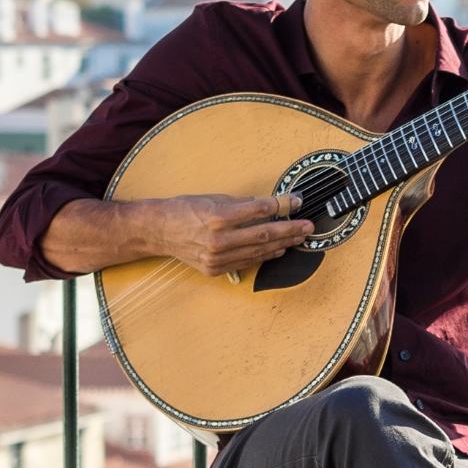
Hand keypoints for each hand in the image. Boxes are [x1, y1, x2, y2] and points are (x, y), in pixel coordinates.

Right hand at [148, 193, 308, 275]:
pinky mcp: (215, 269)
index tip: (296, 202)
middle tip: (308, 226)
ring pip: (258, 252)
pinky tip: (279, 250)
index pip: (258, 211)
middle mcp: (218, 240)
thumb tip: (271, 203)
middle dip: (290, 230)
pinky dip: (265, 256)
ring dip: (282, 244)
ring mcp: (217, 258)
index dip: (281, 206)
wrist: (159, 231)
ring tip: (299, 238)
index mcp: (217, 217)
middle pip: (264, 235)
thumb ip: (244, 203)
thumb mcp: (213, 198)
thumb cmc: (185, 210)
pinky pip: (247, 262)